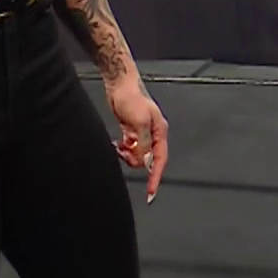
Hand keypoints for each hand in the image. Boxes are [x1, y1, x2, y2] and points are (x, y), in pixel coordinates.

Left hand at [108, 77, 168, 202]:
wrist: (119, 84)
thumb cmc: (131, 97)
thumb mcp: (139, 121)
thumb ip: (143, 143)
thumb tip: (145, 160)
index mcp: (160, 132)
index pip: (160, 160)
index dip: (155, 178)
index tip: (151, 193)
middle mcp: (153, 134)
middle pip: (146, 159)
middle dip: (134, 160)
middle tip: (123, 152)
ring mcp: (141, 133)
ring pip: (136, 155)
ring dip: (126, 154)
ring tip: (118, 145)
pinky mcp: (131, 131)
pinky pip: (129, 148)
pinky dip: (122, 149)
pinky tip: (117, 143)